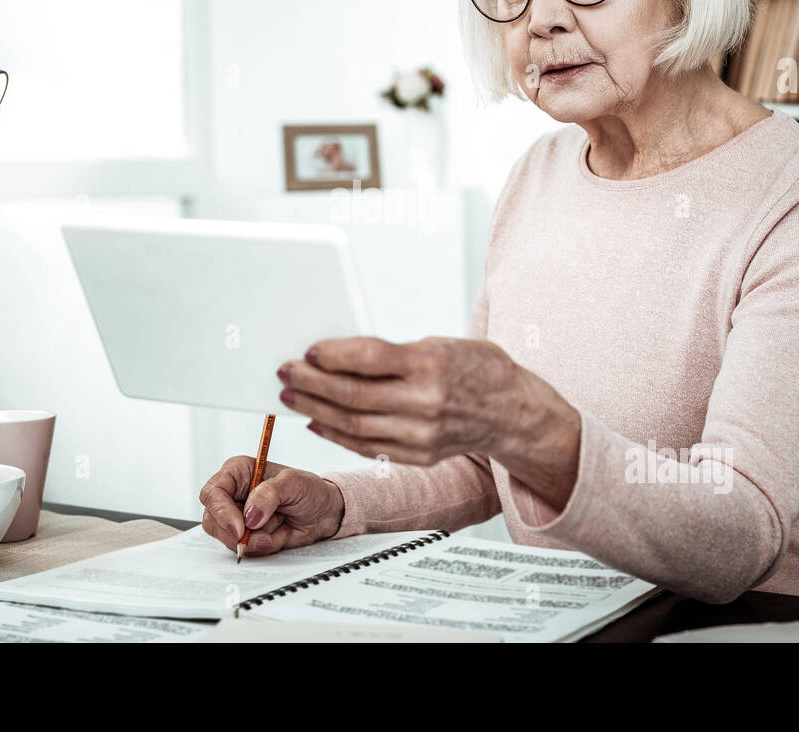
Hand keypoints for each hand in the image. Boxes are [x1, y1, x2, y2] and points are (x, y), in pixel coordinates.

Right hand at [198, 456, 344, 556]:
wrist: (323, 513)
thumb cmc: (309, 490)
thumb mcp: (293, 483)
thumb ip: (270, 494)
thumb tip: (250, 514)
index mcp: (238, 472)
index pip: (213, 493)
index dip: (221, 512)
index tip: (239, 528)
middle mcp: (233, 494)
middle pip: (213, 520)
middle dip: (239, 533)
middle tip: (264, 537)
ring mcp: (238, 517)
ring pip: (227, 538)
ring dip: (256, 539)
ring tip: (280, 525)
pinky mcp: (246, 536)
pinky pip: (244, 548)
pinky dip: (264, 545)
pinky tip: (279, 533)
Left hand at [276, 336, 538, 466]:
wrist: (512, 411)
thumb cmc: (475, 368)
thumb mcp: (439, 344)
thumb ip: (392, 353)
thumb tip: (338, 355)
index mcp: (431, 363)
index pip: (368, 358)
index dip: (331, 355)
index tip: (307, 352)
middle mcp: (426, 402)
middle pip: (354, 395)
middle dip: (312, 384)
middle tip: (285, 373)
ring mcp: (422, 434)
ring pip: (354, 425)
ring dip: (316, 411)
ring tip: (291, 397)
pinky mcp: (419, 455)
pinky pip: (368, 446)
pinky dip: (337, 435)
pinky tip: (317, 422)